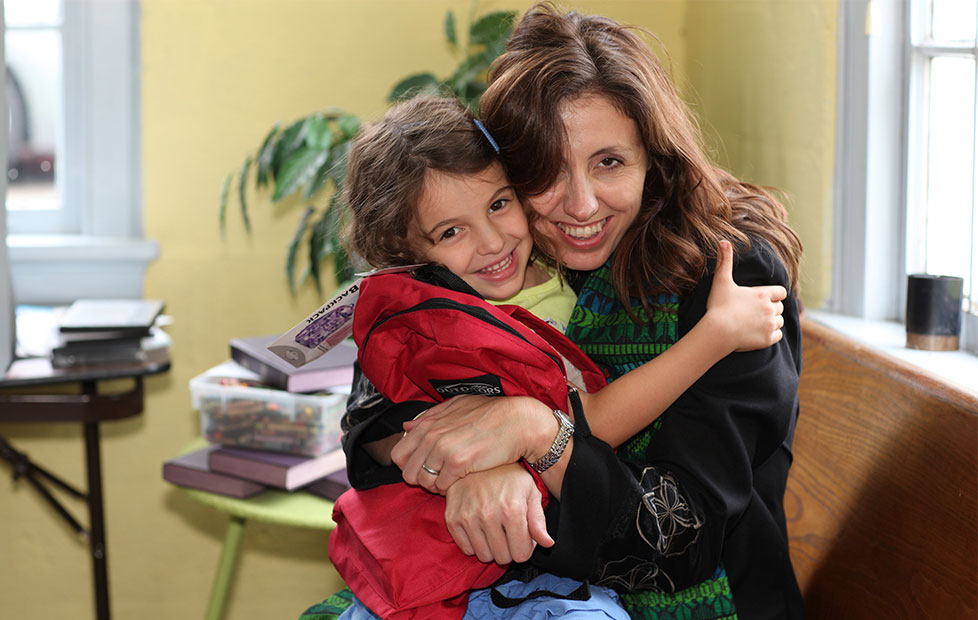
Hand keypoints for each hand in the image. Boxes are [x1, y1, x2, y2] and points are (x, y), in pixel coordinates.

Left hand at [392, 394, 554, 493]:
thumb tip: (407, 427)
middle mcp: (432, 435)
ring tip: (450, 480)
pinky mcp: (458, 463)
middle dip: (421, 479)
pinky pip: (441, 486)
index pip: (399, 454)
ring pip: (424, 482)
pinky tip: (460, 481)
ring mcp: (444, 448)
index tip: (424, 468)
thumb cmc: (491, 414)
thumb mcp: (457, 407)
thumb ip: (430, 418)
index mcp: (429, 423)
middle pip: (408, 473)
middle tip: (438, 477)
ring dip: (435, 486)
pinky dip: (449, 489)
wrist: (518, 423)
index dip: (409, 466)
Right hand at [444, 463, 553, 563]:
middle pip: (503, 557)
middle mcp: (488, 514)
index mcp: (512, 509)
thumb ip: (539, 521)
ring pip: (484, 556)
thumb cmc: (509, 476)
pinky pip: (466, 549)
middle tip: (508, 533)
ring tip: (494, 530)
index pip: (521, 554)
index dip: (525, 548)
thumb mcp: (530, 492)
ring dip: (491, 548)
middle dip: (509, 549)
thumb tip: (548, 544)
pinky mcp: (452, 517)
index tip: (522, 537)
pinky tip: (480, 528)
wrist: (479, 457)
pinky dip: (474, 544)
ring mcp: (468, 516)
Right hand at [706, 240, 785, 352]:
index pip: (781, 292)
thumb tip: (723, 240)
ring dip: (772, 322)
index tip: (763, 299)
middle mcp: (770, 309)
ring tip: (756, 323)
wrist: (717, 332)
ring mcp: (770, 325)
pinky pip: (777, 336)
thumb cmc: (718, 306)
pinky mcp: (767, 339)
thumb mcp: (721, 281)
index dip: (774, 295)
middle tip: (755, 312)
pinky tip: (758, 333)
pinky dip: (770, 335)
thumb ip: (724, 261)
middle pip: (780, 307)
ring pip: (779, 322)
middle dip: (771, 308)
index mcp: (763, 294)